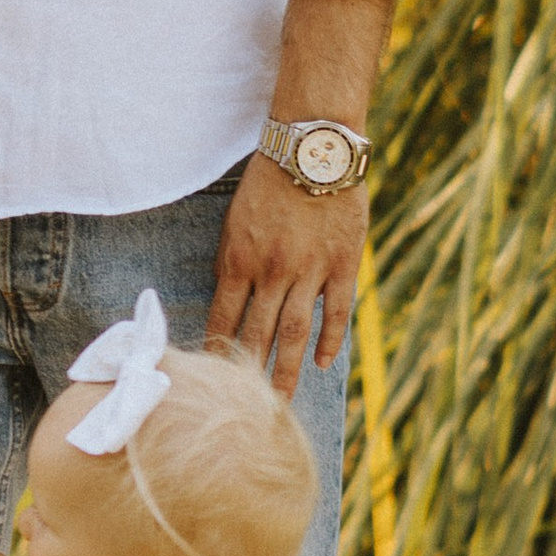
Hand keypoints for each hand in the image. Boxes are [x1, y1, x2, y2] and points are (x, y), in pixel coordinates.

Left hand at [206, 156, 364, 398]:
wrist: (313, 148)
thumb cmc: (268, 180)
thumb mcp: (236, 220)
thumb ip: (233, 261)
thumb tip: (229, 299)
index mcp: (239, 260)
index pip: (224, 317)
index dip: (217, 349)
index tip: (213, 377)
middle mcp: (273, 272)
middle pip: (259, 334)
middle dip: (250, 374)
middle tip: (246, 407)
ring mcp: (310, 270)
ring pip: (295, 332)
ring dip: (286, 369)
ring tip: (280, 400)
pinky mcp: (342, 264)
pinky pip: (336, 311)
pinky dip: (329, 339)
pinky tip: (321, 362)